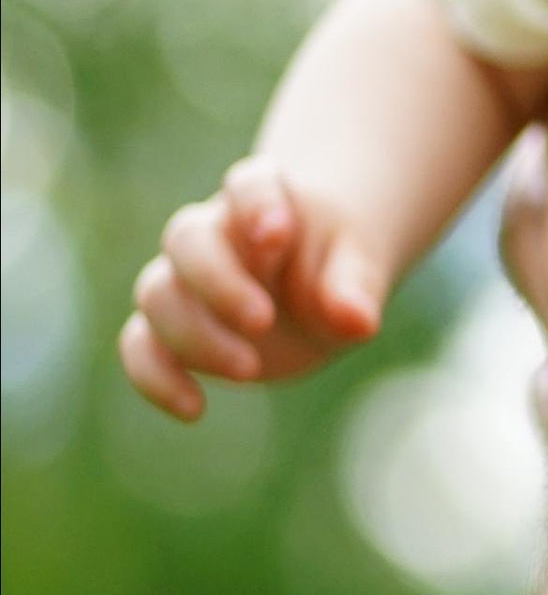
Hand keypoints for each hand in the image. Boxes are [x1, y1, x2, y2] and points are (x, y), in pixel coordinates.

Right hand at [120, 164, 385, 420]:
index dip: (256, 203)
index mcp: (265, 201)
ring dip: (194, 334)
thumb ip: (356, 285)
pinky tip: (195, 410)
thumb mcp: (361, 269)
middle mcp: (215, 235)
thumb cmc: (339, 269)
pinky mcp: (174, 330)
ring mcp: (187, 282)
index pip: (249, 184)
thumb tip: (357, 321)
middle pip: (187, 239)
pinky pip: (140, 346)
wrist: (320, 294)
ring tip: (250, 369)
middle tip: (263, 322)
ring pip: (156, 293)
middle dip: (218, 282)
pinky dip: (154, 378)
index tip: (278, 234)